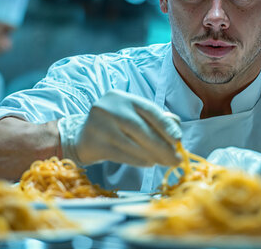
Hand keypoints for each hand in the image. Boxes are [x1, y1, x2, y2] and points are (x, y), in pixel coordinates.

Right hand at [58, 89, 181, 166]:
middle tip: (176, 159)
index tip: (179, 140)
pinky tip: (149, 163)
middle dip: (162, 146)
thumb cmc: (115, 126)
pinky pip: (121, 155)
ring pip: (132, 144)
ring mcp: (99, 125)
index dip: (166, 126)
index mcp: (123, 98)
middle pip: (141, 129)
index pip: (149, 110)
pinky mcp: (94, 143)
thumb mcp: (134, 116)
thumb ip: (155, 119)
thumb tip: (177, 130)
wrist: (82, 137)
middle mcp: (110, 108)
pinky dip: (138, 161)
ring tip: (164, 162)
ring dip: (152, 155)